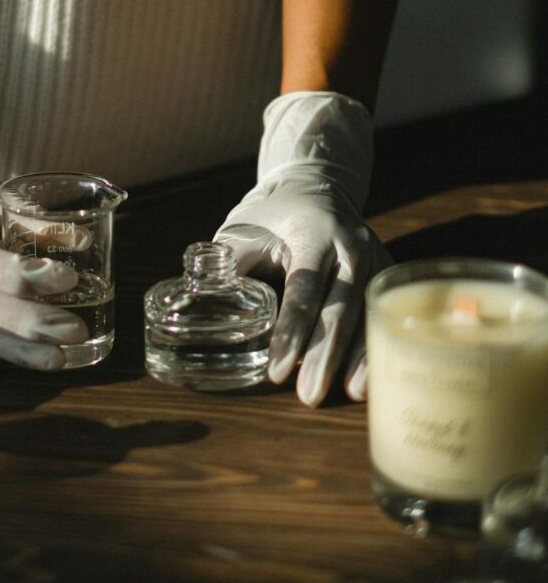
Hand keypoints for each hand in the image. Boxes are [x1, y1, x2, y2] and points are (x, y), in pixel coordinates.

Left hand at [215, 91, 389, 406]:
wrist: (315, 187)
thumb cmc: (270, 216)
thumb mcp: (241, 231)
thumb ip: (225, 267)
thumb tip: (196, 308)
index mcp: (311, 232)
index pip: (302, 288)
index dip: (290, 330)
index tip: (277, 370)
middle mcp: (349, 245)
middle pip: (340, 306)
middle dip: (325, 354)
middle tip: (309, 396)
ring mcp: (373, 257)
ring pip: (369, 313)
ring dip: (358, 357)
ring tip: (348, 394)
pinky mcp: (386, 271)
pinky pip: (385, 313)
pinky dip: (377, 347)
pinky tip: (369, 380)